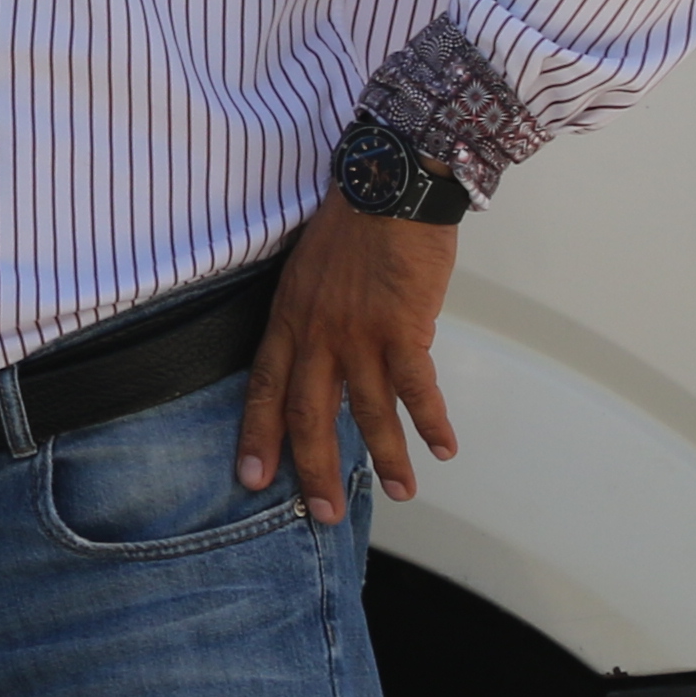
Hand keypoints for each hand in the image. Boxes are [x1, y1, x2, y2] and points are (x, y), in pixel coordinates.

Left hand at [242, 195, 461, 522]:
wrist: (389, 182)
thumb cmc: (355, 222)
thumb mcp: (311, 271)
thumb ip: (315, 318)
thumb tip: (332, 356)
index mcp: (289, 318)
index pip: (265, 388)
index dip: (258, 435)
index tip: (252, 478)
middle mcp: (318, 333)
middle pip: (309, 414)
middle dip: (314, 469)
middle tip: (321, 514)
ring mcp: (359, 333)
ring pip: (367, 411)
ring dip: (386, 457)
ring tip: (400, 493)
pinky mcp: (403, 327)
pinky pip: (417, 387)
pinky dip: (431, 421)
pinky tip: (443, 448)